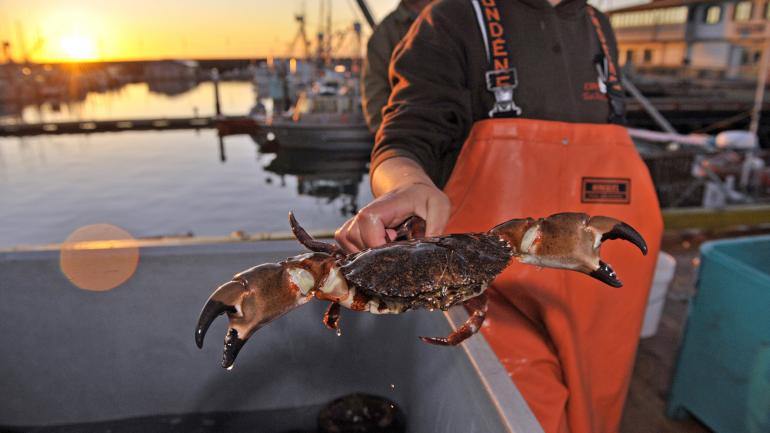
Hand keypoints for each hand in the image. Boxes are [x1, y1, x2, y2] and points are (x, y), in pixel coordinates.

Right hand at [335, 182, 449, 252]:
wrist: (411, 189)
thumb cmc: (423, 197)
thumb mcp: (439, 205)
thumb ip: (437, 223)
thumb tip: (429, 245)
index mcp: (379, 209)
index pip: (370, 236)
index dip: (382, 250)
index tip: (398, 252)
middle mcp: (362, 215)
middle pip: (358, 245)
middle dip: (377, 255)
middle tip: (396, 250)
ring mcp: (355, 222)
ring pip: (349, 247)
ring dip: (367, 255)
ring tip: (388, 249)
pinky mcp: (353, 229)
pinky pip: (345, 245)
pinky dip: (357, 252)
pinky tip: (376, 251)